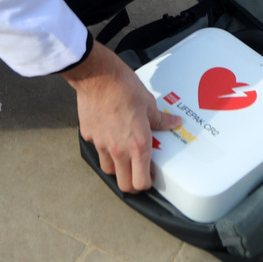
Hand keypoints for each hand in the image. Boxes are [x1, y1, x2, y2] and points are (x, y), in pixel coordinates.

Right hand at [62, 42, 180, 192]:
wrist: (98, 77)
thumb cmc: (125, 88)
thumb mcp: (149, 104)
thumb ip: (160, 120)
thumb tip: (174, 123)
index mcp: (138, 145)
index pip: (141, 182)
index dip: (147, 183)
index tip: (150, 175)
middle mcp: (119, 150)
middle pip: (123, 185)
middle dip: (131, 183)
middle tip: (136, 172)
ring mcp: (101, 144)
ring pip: (108, 169)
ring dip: (116, 167)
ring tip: (122, 153)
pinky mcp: (88, 135)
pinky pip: (96, 148)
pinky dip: (102, 145)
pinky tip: (108, 131)